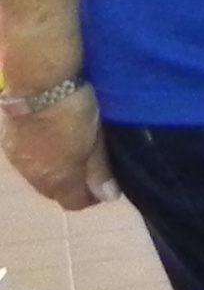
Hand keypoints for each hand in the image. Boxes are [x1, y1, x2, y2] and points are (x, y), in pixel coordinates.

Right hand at [4, 90, 113, 211]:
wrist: (37, 85)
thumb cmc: (73, 113)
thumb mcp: (95, 141)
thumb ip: (100, 171)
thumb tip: (107, 197)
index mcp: (57, 180)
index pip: (74, 203)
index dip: (90, 197)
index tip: (103, 186)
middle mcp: (33, 176)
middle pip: (55, 192)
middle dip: (72, 186)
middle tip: (89, 169)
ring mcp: (17, 160)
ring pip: (39, 177)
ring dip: (55, 172)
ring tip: (72, 154)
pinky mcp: (8, 143)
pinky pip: (27, 162)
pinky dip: (41, 159)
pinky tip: (50, 144)